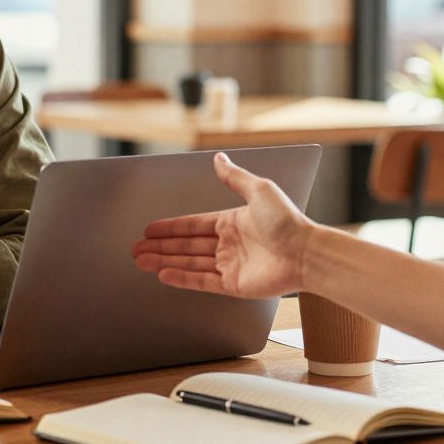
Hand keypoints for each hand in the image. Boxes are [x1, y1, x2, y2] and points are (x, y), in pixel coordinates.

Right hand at [131, 152, 315, 298]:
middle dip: (160, 247)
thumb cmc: (288, 221)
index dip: (170, 228)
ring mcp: (230, 265)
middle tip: (136, 248)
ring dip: (164, 262)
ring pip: (189, 263)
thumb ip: (235, 177)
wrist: (306, 253)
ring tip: (141, 261)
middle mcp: (229, 244)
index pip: (193, 225)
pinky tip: (163, 275)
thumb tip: (219, 158)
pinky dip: (182, 278)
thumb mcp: (259, 190)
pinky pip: (202, 281)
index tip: (150, 229)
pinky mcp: (234, 285)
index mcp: (232, 222)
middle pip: (186, 245)